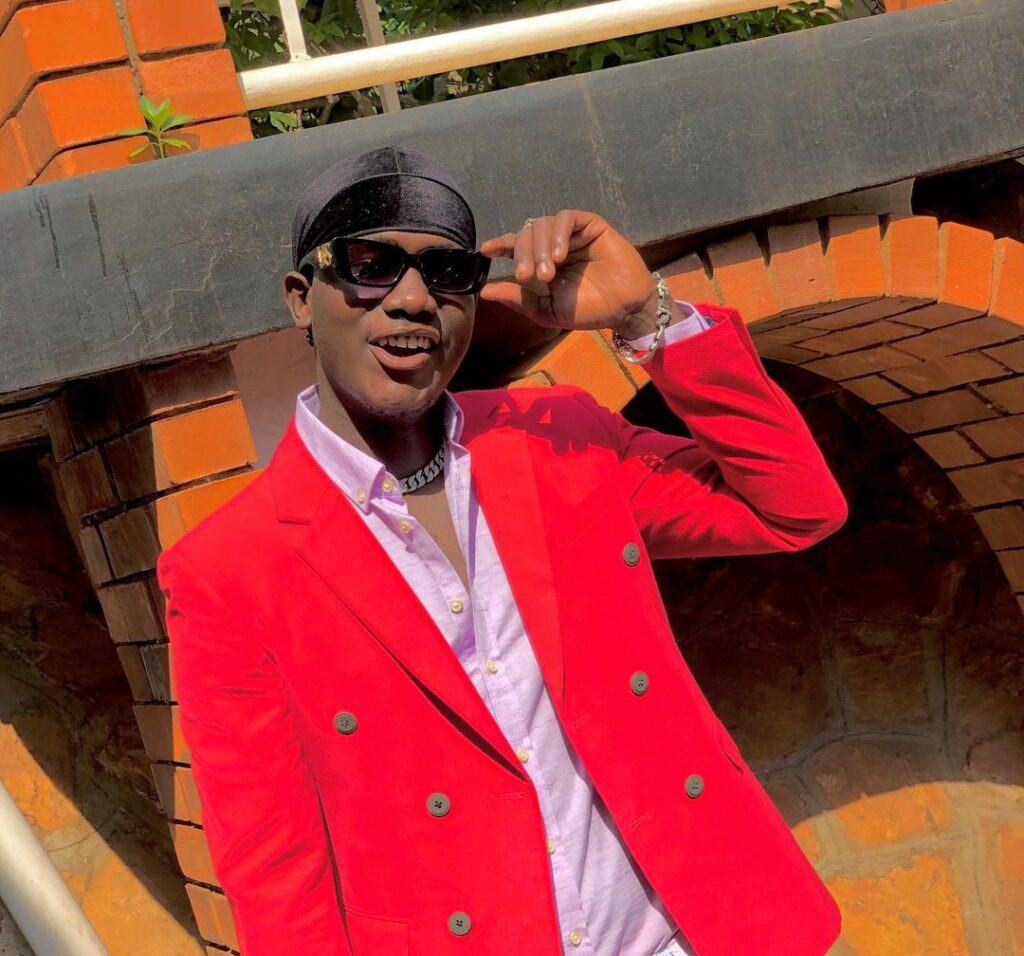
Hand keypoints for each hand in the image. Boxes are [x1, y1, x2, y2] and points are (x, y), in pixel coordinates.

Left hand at [479, 210, 669, 338]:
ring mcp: (573, 233)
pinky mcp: (591, 225)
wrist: (624, 310)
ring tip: (548, 273)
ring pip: (544, 224)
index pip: (516, 246)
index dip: (501, 244)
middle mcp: (555, 244)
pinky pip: (567, 218)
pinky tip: (560, 255)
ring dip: (540, 248)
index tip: (486, 250)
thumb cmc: (588, 310)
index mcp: (542, 261)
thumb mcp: (547, 310)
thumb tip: (485, 292)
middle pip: (527, 233)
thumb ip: (518, 299)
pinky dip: (558, 233)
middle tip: (529, 277)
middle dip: (524, 254)